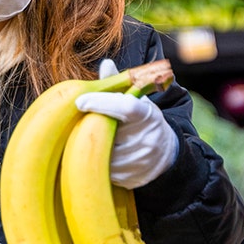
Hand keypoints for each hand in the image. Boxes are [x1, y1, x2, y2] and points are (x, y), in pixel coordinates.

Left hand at [74, 59, 178, 188]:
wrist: (166, 156)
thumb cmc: (144, 123)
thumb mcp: (138, 102)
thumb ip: (120, 86)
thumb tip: (106, 64)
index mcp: (147, 116)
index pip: (125, 107)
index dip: (102, 103)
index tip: (80, 101)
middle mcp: (145, 139)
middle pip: (108, 132)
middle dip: (91, 128)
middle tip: (77, 124)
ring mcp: (138, 162)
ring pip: (103, 153)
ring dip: (90, 146)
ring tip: (85, 140)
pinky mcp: (129, 179)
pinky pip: (103, 171)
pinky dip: (94, 162)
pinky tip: (92, 156)